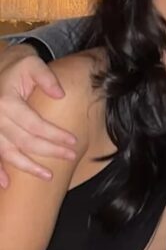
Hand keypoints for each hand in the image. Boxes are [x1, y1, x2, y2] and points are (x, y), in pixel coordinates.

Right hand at [0, 44, 75, 187]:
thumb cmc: (18, 66)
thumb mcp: (33, 64)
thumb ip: (46, 77)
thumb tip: (61, 94)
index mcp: (7, 102)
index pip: (35, 124)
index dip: (55, 135)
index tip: (74, 142)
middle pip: (24, 141)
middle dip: (49, 151)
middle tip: (70, 156)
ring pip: (7, 153)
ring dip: (27, 167)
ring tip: (48, 176)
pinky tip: (6, 184)